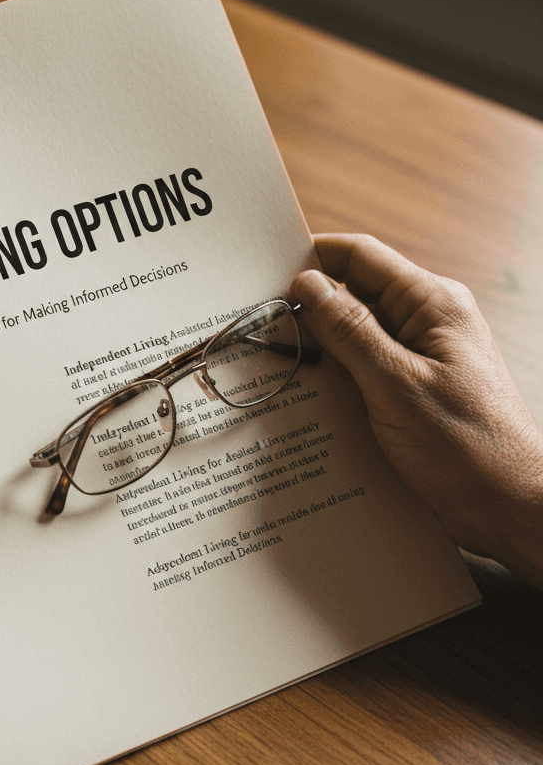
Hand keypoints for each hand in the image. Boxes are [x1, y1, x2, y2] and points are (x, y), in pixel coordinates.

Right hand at [290, 233, 542, 590]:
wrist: (507, 507)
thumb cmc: (467, 447)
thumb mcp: (396, 384)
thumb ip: (349, 331)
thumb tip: (306, 284)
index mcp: (431, 304)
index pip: (359, 256)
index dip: (311, 259)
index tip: (263, 276)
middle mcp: (424, 322)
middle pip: (351, 295)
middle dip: (304, 309)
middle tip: (257, 328)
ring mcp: (417, 356)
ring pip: (350, 335)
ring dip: (315, 348)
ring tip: (271, 364)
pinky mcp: (408, 389)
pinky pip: (359, 368)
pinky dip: (330, 377)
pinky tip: (302, 395)